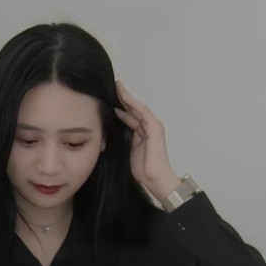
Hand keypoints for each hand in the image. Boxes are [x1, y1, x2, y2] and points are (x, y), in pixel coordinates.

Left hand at [113, 79, 181, 202]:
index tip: (110, 99)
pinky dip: (133, 104)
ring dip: (127, 97)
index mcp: (143, 132)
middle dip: (124, 98)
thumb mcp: (129, 150)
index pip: (131, 116)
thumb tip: (114, 131)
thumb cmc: (144, 169)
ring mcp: (153, 126)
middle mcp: (149, 127)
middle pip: (134, 109)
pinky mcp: (155, 128)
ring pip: (138, 108)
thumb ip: (125, 139)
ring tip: (118, 87)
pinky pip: (142, 113)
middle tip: (113, 86)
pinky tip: (124, 97)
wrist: (155, 178)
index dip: (121, 107)